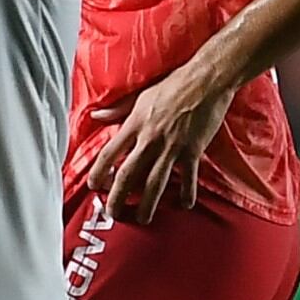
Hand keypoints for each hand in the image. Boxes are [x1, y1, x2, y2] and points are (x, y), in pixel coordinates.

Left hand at [78, 66, 237, 221]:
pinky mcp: (192, 150)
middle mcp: (150, 138)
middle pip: (128, 174)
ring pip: (154, 182)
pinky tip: (184, 205)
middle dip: (117, 197)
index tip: (94, 186)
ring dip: (147, 204)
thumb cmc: (173, 84)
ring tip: (143, 219)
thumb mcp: (140, 95)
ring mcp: (171, 146)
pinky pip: (188, 178)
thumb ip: (117, 110)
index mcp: (134, 124)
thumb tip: (95, 115)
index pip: (109, 153)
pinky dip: (186, 193)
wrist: (206, 80)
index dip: (98, 172)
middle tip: (112, 213)